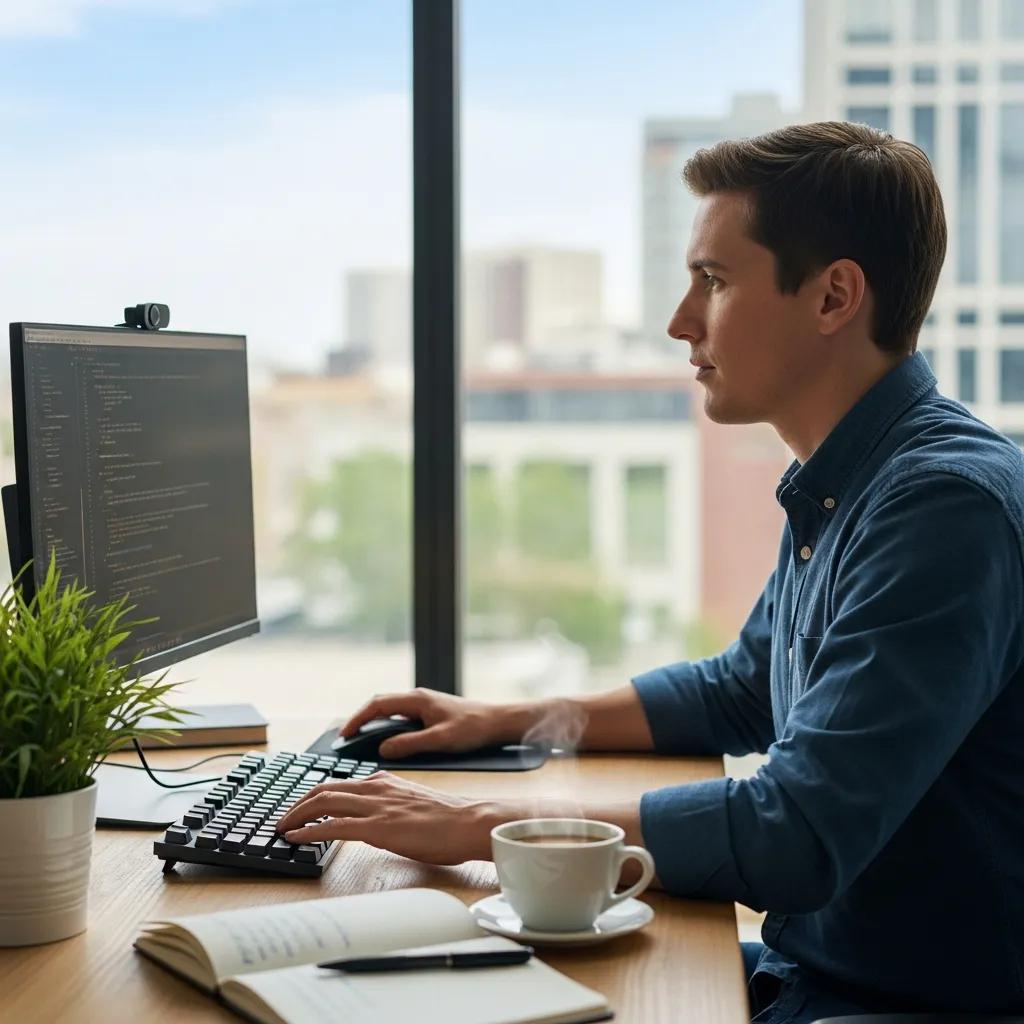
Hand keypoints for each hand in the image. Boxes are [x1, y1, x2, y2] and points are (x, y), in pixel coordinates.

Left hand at [276, 772, 503, 863]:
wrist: (469, 822)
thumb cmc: (450, 819)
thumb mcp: (413, 804)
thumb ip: (391, 806)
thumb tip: (375, 822)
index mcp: (385, 782)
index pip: (340, 784)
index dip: (316, 796)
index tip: (302, 807)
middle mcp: (376, 788)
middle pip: (324, 789)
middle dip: (298, 804)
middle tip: (284, 818)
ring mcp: (375, 806)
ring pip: (323, 802)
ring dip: (296, 815)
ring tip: (282, 828)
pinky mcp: (377, 827)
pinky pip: (333, 826)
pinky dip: (308, 831)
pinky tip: (295, 838)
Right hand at [341, 689, 514, 758]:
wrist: (499, 722)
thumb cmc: (474, 728)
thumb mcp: (440, 740)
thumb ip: (410, 744)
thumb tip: (382, 749)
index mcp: (417, 700)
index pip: (377, 705)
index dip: (358, 719)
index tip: (344, 735)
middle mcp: (417, 699)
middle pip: (380, 706)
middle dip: (361, 721)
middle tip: (345, 741)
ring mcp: (424, 706)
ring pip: (390, 713)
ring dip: (374, 725)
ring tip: (359, 744)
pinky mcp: (430, 714)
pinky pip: (401, 719)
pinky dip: (388, 729)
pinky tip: (386, 744)